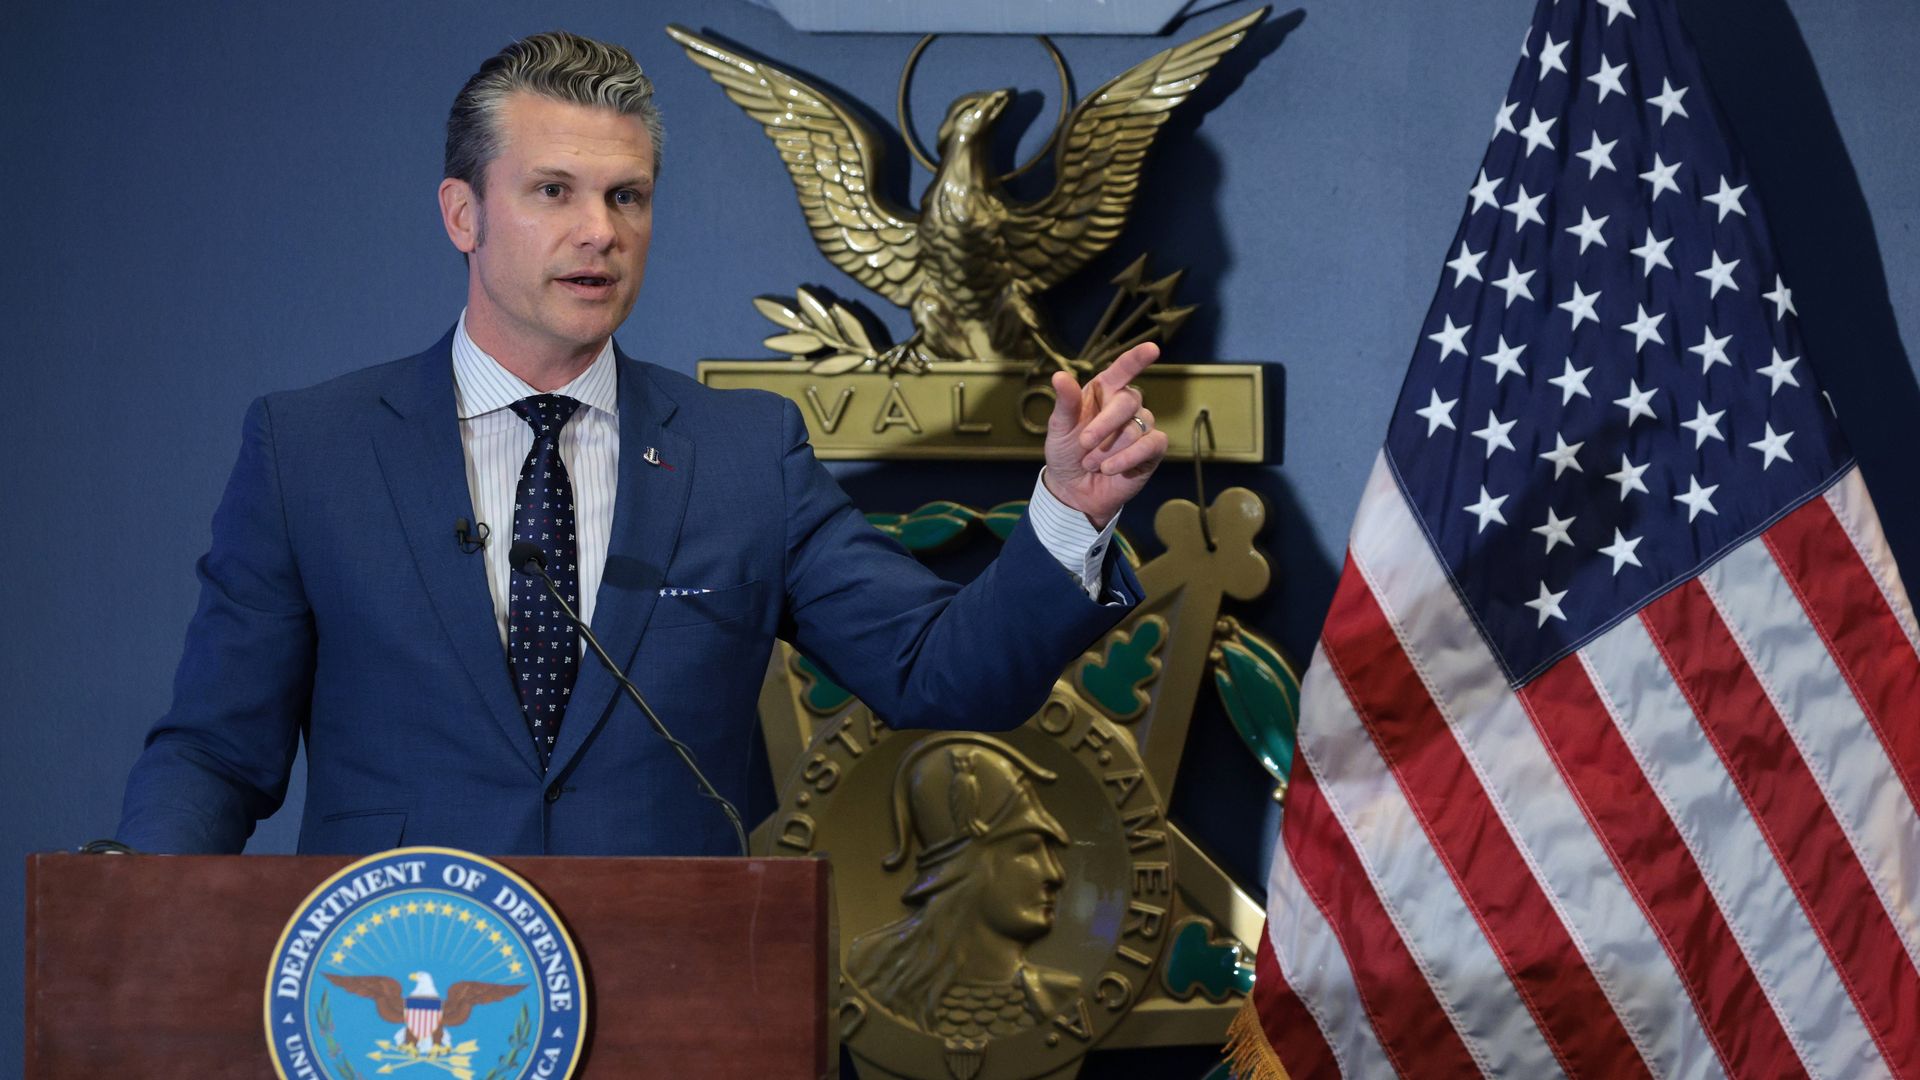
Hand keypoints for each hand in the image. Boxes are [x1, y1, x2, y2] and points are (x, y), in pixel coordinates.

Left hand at [1042, 342, 1168, 528]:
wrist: (1073, 490)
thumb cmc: (1066, 453)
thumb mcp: (1058, 428)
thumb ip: (1065, 403)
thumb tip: (1059, 375)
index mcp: (1103, 392)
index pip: (1123, 370)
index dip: (1137, 358)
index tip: (1153, 349)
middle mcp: (1125, 406)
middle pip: (1129, 401)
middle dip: (1105, 425)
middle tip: (1084, 444)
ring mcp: (1141, 427)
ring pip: (1136, 428)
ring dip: (1109, 450)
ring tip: (1092, 463)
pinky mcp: (1152, 451)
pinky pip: (1150, 445)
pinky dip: (1128, 458)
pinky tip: (1110, 469)